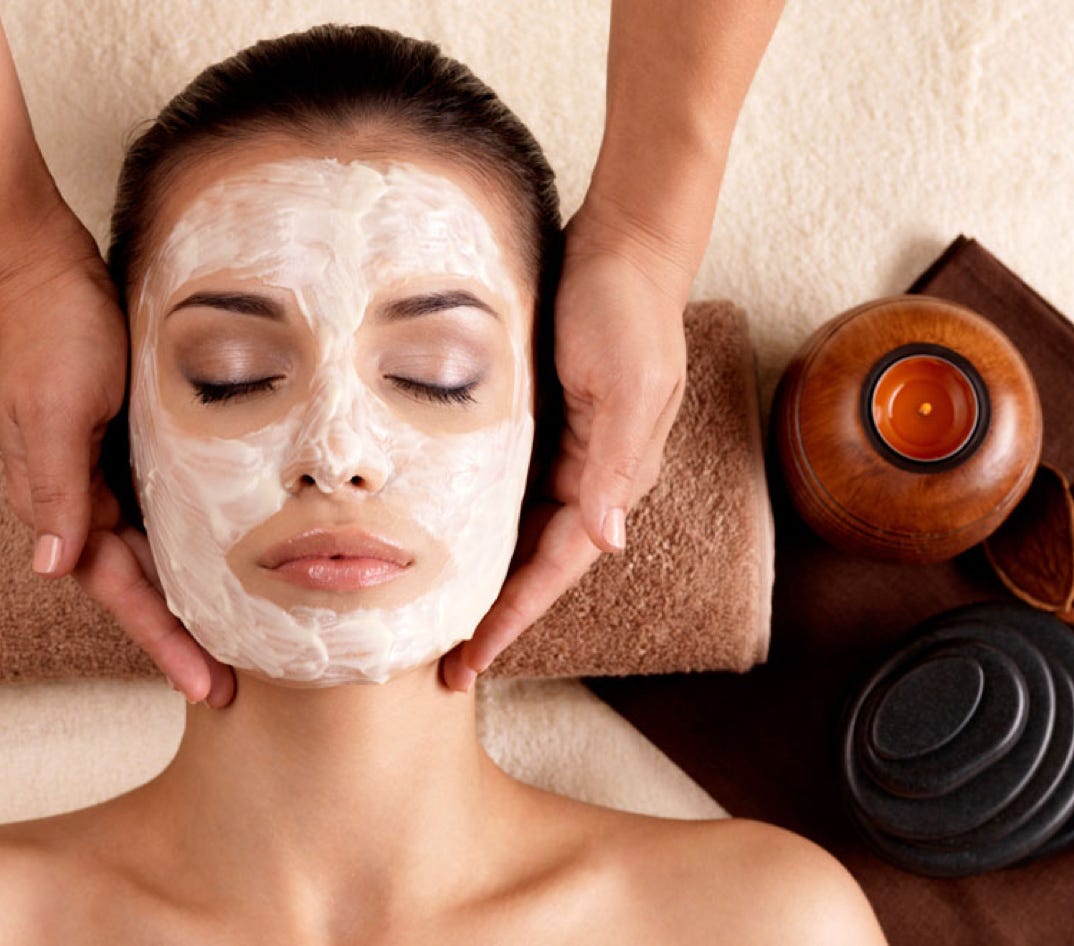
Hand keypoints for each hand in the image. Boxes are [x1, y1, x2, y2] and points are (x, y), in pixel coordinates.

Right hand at [0, 197, 234, 705]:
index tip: (203, 684)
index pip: (122, 588)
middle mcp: (89, 495)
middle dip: (182, 635)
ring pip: (157, 551)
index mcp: (68, 498)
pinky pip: (164, 507)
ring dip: (191, 594)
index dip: (163, 638)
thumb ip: (58, 487)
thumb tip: (52, 567)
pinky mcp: (133, 444)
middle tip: (228, 683)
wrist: (43, 265)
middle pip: (143, 583)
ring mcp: (111, 471)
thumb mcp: (58, 408)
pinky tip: (225, 556)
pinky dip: (192, 540)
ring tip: (235, 636)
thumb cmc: (50, 328)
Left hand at [440, 197, 689, 690]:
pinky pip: (505, 487)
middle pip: (534, 561)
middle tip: (443, 662)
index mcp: (614, 475)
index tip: (473, 660)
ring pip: (516, 530)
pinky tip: (441, 538)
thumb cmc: (628, 310)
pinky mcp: (539, 422)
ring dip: (481, 574)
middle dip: (493, 612)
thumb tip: (608, 542)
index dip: (515, 615)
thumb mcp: (630, 385)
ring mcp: (565, 451)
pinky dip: (475, 521)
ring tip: (434, 616)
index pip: (558, 565)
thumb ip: (616, 464)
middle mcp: (589, 475)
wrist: (621, 245)